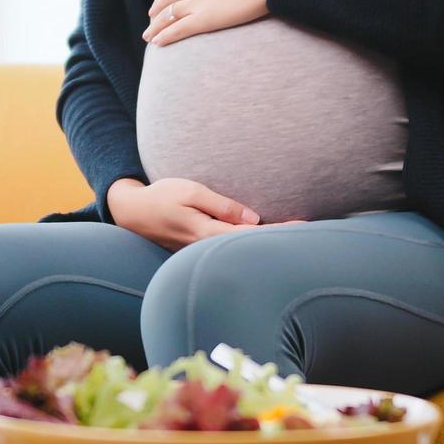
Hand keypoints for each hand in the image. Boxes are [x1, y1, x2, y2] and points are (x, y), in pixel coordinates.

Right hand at [107, 177, 305, 251]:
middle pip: (250, 248)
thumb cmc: (161, 197)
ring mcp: (202, 253)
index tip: (303, 226)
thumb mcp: (190, 191)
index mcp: (207, 233)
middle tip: (312, 234)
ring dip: (265, 245)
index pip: (251, 235)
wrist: (132, 213)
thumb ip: (222, 205)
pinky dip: (249, 245)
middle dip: (279, 242)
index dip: (278, 232)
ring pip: (240, 250)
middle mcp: (206, 248)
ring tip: (295, 237)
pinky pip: (229, 248)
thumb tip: (252, 218)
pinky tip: (264, 239)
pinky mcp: (199, 250)